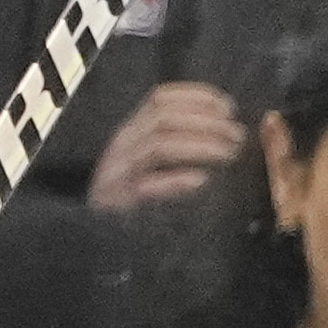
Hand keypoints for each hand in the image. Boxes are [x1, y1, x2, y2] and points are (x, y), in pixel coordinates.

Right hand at [85, 81, 245, 211]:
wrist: (91, 231)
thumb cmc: (127, 194)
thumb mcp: (144, 159)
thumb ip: (171, 139)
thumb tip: (220, 126)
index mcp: (130, 130)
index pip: (160, 98)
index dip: (197, 96)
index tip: (228, 107)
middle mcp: (122, 145)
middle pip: (164, 118)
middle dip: (206, 121)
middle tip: (236, 135)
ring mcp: (118, 172)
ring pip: (159, 146)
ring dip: (200, 145)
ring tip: (228, 154)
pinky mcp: (120, 201)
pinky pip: (147, 186)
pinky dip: (176, 181)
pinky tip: (200, 180)